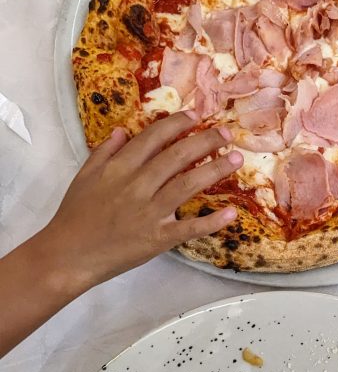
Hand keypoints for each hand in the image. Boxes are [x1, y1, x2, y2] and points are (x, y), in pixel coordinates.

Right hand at [43, 112, 242, 290]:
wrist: (67, 255)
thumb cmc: (75, 216)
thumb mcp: (83, 176)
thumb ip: (103, 152)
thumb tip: (121, 131)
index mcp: (119, 167)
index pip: (154, 137)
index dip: (177, 124)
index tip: (196, 115)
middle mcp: (137, 185)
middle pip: (178, 156)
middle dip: (205, 141)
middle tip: (226, 133)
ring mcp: (149, 212)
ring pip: (188, 184)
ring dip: (215, 170)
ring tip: (236, 159)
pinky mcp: (157, 238)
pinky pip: (188, 228)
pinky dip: (210, 221)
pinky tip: (231, 213)